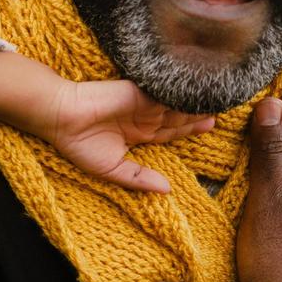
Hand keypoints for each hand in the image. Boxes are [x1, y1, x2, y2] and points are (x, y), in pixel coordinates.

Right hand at [47, 79, 212, 192]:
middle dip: (197, 116)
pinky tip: (199, 93)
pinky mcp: (140, 91)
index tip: (209, 127)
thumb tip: (167, 190)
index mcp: (136, 134)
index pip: (168, 132)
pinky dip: (182, 94)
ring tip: (217, 102)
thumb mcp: (112, 169)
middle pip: (176, 117)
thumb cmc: (79, 144)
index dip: (188, 130)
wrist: (61, 117)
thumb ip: (139, 178)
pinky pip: (166, 93)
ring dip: (195, 105)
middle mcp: (141, 117)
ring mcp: (141, 102)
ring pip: (175, 104)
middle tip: (220, 113)